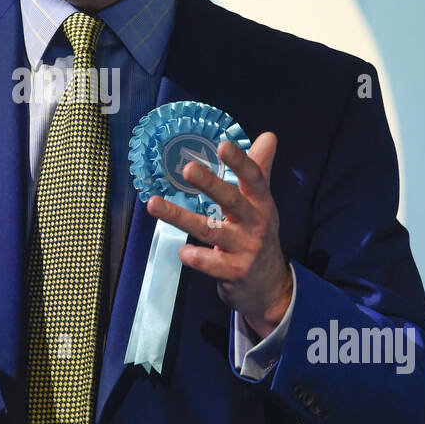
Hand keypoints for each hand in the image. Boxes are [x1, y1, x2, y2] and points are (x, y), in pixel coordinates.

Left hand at [146, 132, 292, 339]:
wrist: (270, 286)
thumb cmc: (258, 235)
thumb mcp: (262, 203)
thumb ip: (260, 170)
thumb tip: (268, 136)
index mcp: (261, 203)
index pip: (253, 178)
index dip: (240, 161)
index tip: (222, 144)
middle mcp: (255, 224)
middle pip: (231, 200)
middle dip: (211, 184)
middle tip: (189, 168)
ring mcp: (246, 249)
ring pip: (210, 231)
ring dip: (180, 217)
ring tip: (154, 204)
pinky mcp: (235, 272)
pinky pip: (212, 264)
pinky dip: (197, 257)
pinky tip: (181, 251)